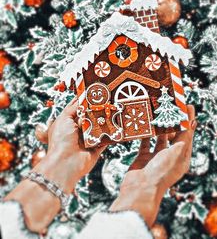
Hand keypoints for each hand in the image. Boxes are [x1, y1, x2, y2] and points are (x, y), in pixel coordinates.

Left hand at [5, 97, 105, 233]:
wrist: (65, 163)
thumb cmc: (61, 140)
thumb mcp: (64, 119)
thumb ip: (74, 107)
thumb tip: (82, 97)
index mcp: (68, 122)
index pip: (77, 107)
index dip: (84, 99)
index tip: (93, 90)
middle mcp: (78, 129)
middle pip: (90, 115)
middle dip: (98, 107)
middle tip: (108, 97)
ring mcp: (88, 138)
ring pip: (100, 125)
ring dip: (106, 118)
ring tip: (115, 107)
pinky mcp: (97, 147)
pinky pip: (106, 138)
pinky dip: (111, 132)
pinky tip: (118, 123)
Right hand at [110, 105, 196, 227]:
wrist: (140, 190)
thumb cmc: (161, 173)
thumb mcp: (177, 153)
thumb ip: (183, 137)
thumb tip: (191, 121)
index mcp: (182, 158)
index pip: (187, 135)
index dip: (188, 121)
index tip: (187, 106)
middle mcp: (170, 157)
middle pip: (174, 135)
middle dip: (173, 122)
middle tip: (169, 107)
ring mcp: (156, 157)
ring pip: (159, 138)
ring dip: (159, 127)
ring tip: (157, 113)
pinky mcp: (143, 157)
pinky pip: (145, 142)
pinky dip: (145, 134)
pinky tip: (144, 124)